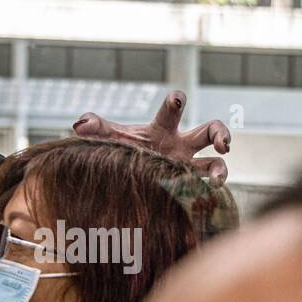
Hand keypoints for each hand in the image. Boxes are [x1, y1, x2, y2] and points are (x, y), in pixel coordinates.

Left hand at [71, 89, 231, 184]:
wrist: (123, 183)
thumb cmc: (121, 154)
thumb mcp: (109, 141)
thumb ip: (96, 129)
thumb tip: (79, 125)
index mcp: (162, 129)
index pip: (172, 111)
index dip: (176, 102)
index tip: (177, 100)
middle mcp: (180, 146)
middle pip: (209, 130)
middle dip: (220, 133)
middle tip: (223, 143)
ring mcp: (187, 168)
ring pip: (215, 163)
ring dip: (220, 169)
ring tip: (217, 180)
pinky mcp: (188, 190)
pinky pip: (206, 191)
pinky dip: (210, 195)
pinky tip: (208, 200)